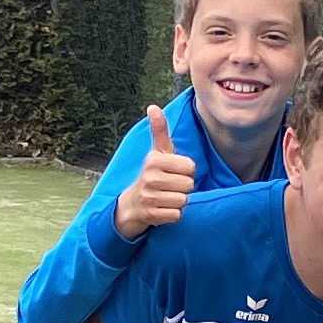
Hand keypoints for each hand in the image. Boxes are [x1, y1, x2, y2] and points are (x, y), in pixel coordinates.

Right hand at [112, 106, 196, 238]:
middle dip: (183, 188)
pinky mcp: (151, 215)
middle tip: (169, 187)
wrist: (131, 205)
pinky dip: (173, 215)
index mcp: (154, 159)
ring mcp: (149, 197)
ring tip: (166, 198)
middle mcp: (150, 177)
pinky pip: (177, 215)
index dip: (186, 172)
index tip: (173, 173)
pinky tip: (163, 209)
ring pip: (183, 200)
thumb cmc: (152, 175)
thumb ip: (159, 130)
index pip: (190, 167)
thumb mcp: (157, 152)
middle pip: (189, 184)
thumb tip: (152, 106)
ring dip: (178, 201)